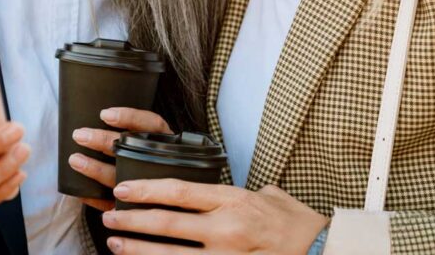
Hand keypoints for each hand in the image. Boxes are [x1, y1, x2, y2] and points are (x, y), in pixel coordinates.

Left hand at [68, 107, 171, 211]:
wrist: (174, 201)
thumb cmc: (155, 163)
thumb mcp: (155, 143)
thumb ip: (136, 131)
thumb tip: (104, 115)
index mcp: (163, 143)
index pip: (151, 125)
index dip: (129, 118)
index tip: (105, 114)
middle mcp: (158, 163)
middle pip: (131, 150)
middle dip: (103, 141)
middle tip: (80, 135)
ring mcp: (149, 189)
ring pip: (119, 178)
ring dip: (95, 169)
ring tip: (75, 160)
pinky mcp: (138, 210)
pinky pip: (113, 204)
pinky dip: (95, 197)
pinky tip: (80, 190)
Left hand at [101, 180, 328, 253]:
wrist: (325, 253)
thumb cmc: (298, 227)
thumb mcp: (270, 197)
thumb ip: (240, 192)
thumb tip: (218, 187)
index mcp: (233, 200)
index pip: (180, 191)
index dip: (146, 189)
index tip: (123, 188)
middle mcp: (226, 229)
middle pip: (167, 223)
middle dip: (133, 221)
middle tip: (110, 218)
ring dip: (139, 251)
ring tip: (116, 246)